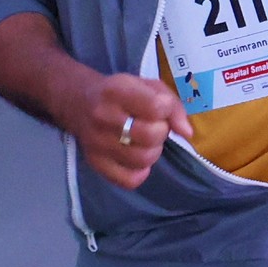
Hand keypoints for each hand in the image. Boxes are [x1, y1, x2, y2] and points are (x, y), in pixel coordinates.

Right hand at [60, 69, 191, 190]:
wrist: (80, 102)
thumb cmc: (121, 93)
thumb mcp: (148, 86)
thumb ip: (172, 105)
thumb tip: (187, 132)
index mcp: (116, 90)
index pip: (156, 107)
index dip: (166, 110)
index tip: (160, 109)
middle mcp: (103, 116)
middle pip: (150, 136)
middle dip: (161, 132)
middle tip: (153, 127)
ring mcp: (96, 142)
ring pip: (142, 159)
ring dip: (153, 152)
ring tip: (146, 142)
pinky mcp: (95, 162)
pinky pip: (128, 180)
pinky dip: (140, 173)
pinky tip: (137, 160)